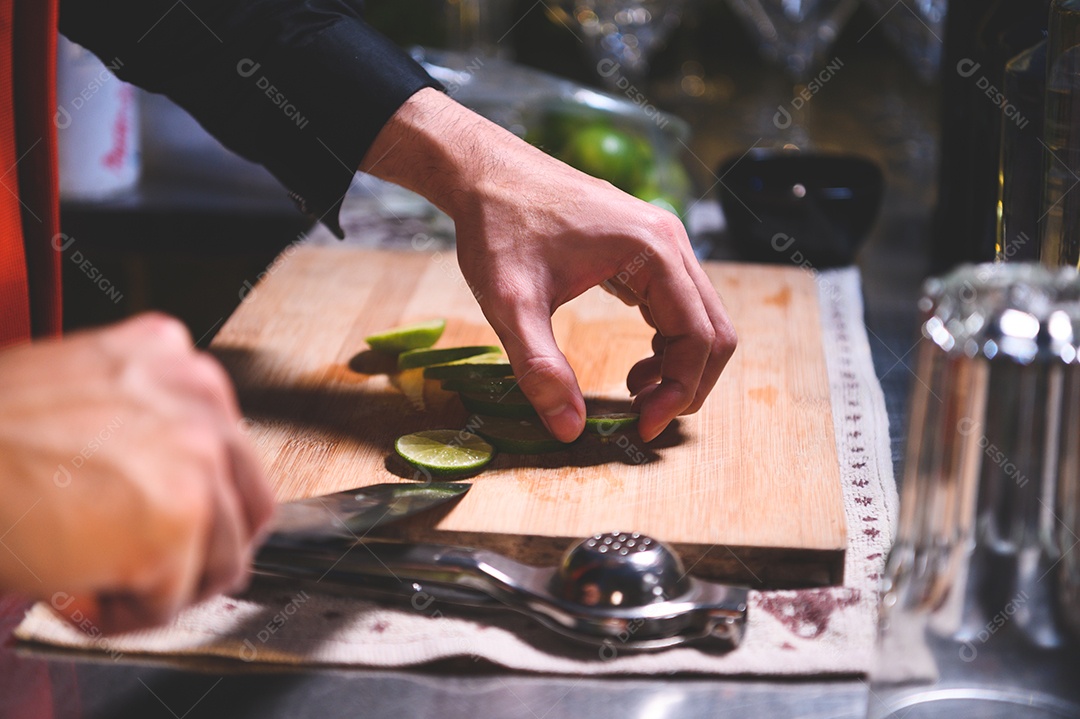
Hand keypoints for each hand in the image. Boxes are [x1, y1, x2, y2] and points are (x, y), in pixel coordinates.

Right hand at [0, 314, 273, 633]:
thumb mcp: (80, 396)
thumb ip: (145, 425)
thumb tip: (180, 485)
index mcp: (176, 361)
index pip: (230, 450)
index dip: (200, 503)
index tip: (166, 525)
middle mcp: (200, 400)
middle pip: (248, 505)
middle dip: (203, 551)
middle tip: (152, 571)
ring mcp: (198, 458)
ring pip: (219, 559)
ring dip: (162, 585)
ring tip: (96, 579)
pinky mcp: (178, 520)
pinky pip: (172, 601)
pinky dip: (126, 616)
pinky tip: (77, 592)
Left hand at [362, 89, 735, 440]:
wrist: (484, 172)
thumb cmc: (497, 227)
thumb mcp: (511, 304)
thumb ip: (540, 368)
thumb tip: (569, 428)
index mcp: (653, 252)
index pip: (698, 337)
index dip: (679, 391)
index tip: (643, 427)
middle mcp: (670, 242)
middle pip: (715, 330)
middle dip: (688, 383)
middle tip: (646, 419)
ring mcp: (662, 242)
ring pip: (702, 318)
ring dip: (681, 365)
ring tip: (636, 392)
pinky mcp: (645, 248)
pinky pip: (680, 305)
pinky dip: (669, 342)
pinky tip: (638, 365)